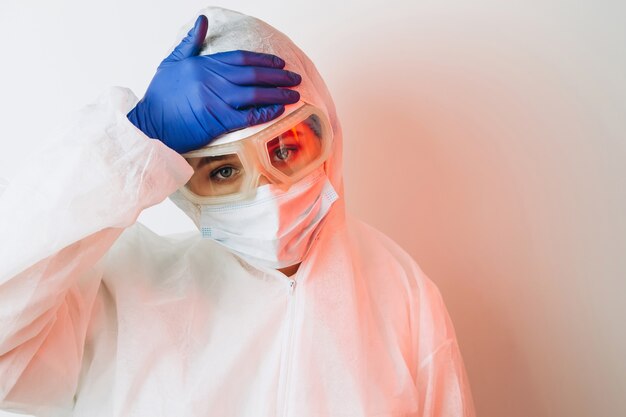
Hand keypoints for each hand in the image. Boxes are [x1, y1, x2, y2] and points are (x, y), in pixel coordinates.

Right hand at [127, 15, 301, 152]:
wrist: (149, 125)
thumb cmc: (160, 96)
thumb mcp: (172, 62)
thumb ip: (190, 42)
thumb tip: (202, 21)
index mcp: (204, 64)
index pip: (241, 58)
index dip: (264, 59)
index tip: (280, 62)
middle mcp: (213, 79)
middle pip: (254, 74)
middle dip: (279, 76)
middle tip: (295, 78)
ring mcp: (216, 100)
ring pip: (255, 94)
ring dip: (278, 94)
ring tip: (294, 94)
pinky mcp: (218, 120)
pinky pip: (248, 116)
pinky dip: (265, 112)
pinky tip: (279, 110)